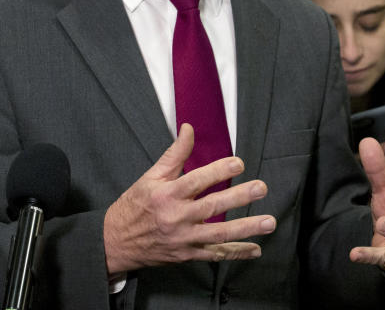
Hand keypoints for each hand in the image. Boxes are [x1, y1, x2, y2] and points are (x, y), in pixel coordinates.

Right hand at [103, 123, 275, 276]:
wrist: (116, 242)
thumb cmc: (134, 206)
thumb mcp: (150, 177)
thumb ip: (174, 154)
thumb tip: (189, 129)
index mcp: (166, 195)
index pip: (196, 180)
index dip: (218, 171)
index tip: (239, 163)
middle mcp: (176, 218)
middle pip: (212, 207)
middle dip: (239, 197)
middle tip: (262, 188)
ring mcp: (183, 239)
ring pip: (219, 235)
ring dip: (246, 229)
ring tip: (269, 222)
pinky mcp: (186, 255)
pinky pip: (215, 255)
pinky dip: (236, 253)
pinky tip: (255, 249)